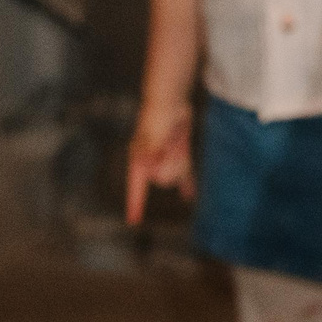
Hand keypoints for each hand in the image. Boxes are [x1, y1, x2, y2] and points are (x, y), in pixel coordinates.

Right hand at [126, 100, 195, 223]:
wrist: (170, 100)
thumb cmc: (156, 117)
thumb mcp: (152, 138)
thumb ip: (152, 154)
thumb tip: (152, 170)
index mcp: (139, 160)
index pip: (136, 187)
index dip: (135, 205)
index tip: (133, 222)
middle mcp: (151, 162)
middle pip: (164, 180)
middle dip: (171, 166)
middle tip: (168, 147)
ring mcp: (165, 158)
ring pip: (177, 174)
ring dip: (180, 160)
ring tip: (176, 142)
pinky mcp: (179, 152)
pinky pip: (184, 171)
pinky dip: (186, 183)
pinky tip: (188, 196)